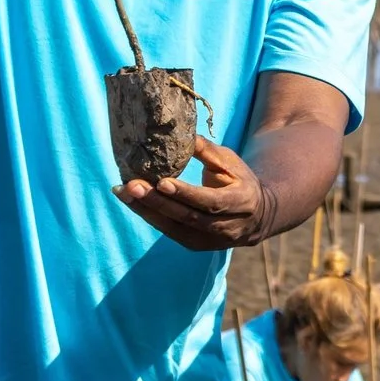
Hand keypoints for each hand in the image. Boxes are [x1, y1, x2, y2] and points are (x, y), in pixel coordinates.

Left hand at [113, 135, 275, 250]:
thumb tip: (181, 134)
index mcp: (241, 202)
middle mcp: (227, 227)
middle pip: (188, 217)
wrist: (257, 216)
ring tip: (122, 193)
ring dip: (146, 211)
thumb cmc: (240, 181)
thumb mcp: (231, 161)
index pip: (211, 201)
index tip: (161, 182)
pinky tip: (133, 203)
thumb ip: (207, 151)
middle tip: (131, 186)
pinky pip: (170, 232)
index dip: (186, 194)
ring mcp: (212, 241)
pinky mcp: (197, 246)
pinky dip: (150, 217)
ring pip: (175, 228)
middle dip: (157, 202)